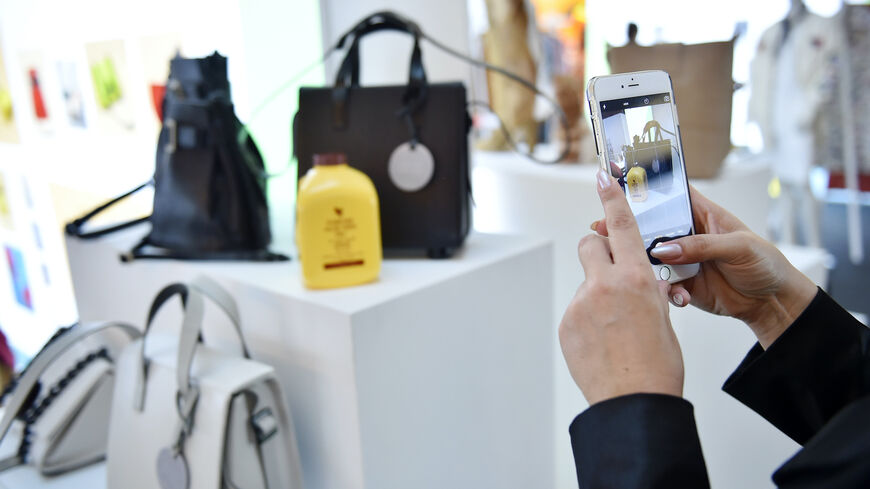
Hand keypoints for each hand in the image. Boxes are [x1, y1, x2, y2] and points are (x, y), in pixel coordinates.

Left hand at [559, 170, 683, 405]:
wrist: (633, 403)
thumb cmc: (658, 367)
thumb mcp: (664, 320)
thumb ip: (649, 294)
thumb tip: (643, 287)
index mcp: (635, 279)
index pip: (622, 227)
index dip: (612, 197)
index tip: (602, 176)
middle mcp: (603, 286)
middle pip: (589, 245)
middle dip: (598, 249)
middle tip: (611, 270)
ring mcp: (580, 305)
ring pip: (586, 285)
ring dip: (599, 297)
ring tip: (616, 331)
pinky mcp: (567, 325)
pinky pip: (578, 312)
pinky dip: (589, 321)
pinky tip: (604, 345)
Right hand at [591, 186, 816, 348]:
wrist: (771, 302)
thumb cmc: (764, 263)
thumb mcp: (739, 247)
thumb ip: (701, 246)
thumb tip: (665, 249)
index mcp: (701, 213)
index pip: (669, 193)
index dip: (644, 187)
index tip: (618, 184)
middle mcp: (686, 233)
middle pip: (649, 224)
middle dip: (626, 226)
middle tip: (604, 227)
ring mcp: (681, 259)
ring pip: (648, 255)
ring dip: (636, 259)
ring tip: (624, 262)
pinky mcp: (680, 283)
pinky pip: (660, 283)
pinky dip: (660, 289)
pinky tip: (671, 295)